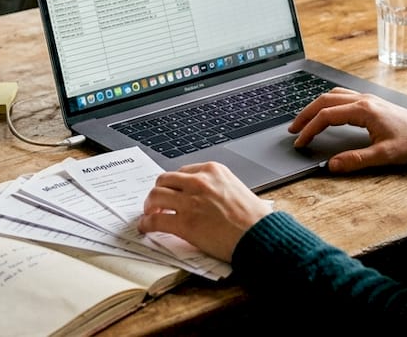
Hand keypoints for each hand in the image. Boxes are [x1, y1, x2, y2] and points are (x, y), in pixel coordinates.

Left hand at [139, 162, 272, 261]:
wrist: (260, 235)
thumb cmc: (255, 218)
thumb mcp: (237, 189)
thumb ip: (218, 188)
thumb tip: (206, 198)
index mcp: (213, 171)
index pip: (182, 171)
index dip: (174, 184)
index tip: (172, 191)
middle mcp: (200, 181)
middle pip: (165, 180)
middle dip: (158, 191)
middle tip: (156, 202)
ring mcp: (190, 201)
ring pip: (155, 196)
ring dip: (149, 205)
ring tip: (149, 213)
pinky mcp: (184, 223)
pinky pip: (155, 220)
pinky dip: (146, 223)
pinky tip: (146, 227)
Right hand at [289, 88, 406, 171]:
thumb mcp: (384, 155)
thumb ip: (356, 160)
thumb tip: (332, 165)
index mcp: (363, 110)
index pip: (327, 116)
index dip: (310, 129)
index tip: (300, 142)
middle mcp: (363, 99)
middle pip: (324, 100)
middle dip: (306, 114)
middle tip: (293, 130)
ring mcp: (367, 98)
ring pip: (332, 95)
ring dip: (315, 106)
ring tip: (304, 121)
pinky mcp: (371, 101)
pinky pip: (342, 95)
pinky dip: (327, 102)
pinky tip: (325, 111)